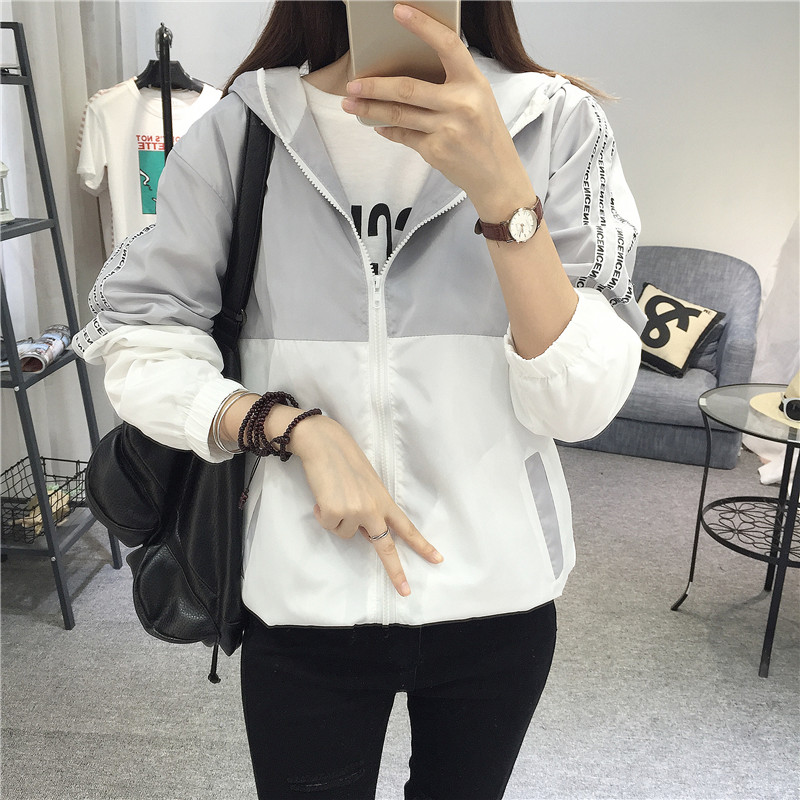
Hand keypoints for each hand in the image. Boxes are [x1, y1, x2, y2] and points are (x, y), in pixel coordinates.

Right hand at [292, 415, 443, 596]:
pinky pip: (328, 525)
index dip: (422, 545)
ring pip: (344, 534)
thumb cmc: (345, 461)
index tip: (437, 559)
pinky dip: (322, 514)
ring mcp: (354, 512)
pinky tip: (323, 496)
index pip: (406, 527)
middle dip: (396, 571)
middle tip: (405, 591)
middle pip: (386, 547)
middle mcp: (373, 509)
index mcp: (384, 500)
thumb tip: (364, 533)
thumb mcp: (367, 485)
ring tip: (334, 495)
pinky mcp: (334, 513)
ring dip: (336, 518)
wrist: (324, 444)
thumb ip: (371, 508)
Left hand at [341, 3, 534, 217]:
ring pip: (398, 114)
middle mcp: (461, 104)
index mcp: (473, 83)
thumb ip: (451, 83)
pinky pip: (404, 135)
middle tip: (353, 83)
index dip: (422, 26)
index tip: (398, 11)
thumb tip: (408, 70)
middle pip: (407, 88)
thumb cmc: (485, 132)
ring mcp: (447, 129)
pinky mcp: (436, 151)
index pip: (447, 45)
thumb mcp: (478, 99)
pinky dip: (388, 129)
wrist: (497, 176)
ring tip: (351, 103)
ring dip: (370, 108)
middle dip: (375, 85)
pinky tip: (377, 125)